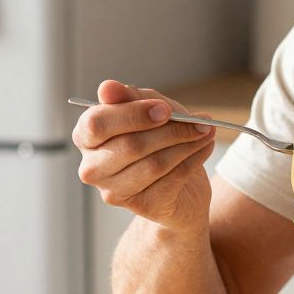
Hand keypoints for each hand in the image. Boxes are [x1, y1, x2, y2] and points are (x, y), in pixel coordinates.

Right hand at [73, 80, 216, 232]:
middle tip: (200, 121)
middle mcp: (93, 168)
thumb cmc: (158, 139)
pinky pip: (172, 178)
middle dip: (170, 130)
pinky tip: (205, 147)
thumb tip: (106, 88)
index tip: (165, 110)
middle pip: (130, 145)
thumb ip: (131, 98)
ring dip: (187, 144)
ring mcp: (114, 191)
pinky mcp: (142, 206)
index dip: (133, 115)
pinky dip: (194, 159)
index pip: (97, 124)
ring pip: (154, 164)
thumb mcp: (149, 110)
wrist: (180, 187)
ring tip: (207, 131)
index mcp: (85, 137)